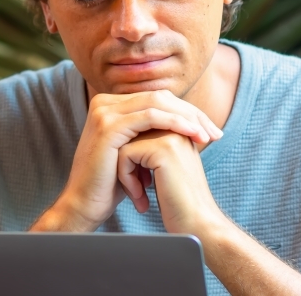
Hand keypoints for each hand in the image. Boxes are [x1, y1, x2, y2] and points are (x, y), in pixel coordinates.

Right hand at [32, 91, 221, 232]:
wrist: (85, 204)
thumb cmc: (111, 184)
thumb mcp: (135, 153)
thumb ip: (152, 134)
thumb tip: (189, 123)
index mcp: (111, 105)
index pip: (157, 99)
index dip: (186, 112)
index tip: (210, 129)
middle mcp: (105, 103)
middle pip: (160, 97)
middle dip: (192, 114)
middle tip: (215, 132)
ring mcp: (104, 112)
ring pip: (158, 103)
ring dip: (188, 118)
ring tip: (208, 136)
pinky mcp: (108, 125)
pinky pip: (150, 117)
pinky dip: (176, 123)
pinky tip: (193, 135)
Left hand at [117, 129, 226, 234]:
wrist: (198, 223)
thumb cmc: (179, 202)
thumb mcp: (166, 169)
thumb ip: (151, 150)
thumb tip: (123, 140)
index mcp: (180, 130)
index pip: (139, 132)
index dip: (134, 159)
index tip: (143, 183)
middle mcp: (178, 128)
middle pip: (130, 136)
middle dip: (128, 164)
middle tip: (138, 190)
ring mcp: (171, 136)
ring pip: (125, 144)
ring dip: (125, 172)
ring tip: (138, 194)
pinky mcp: (162, 149)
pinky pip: (125, 155)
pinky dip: (126, 178)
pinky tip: (140, 196)